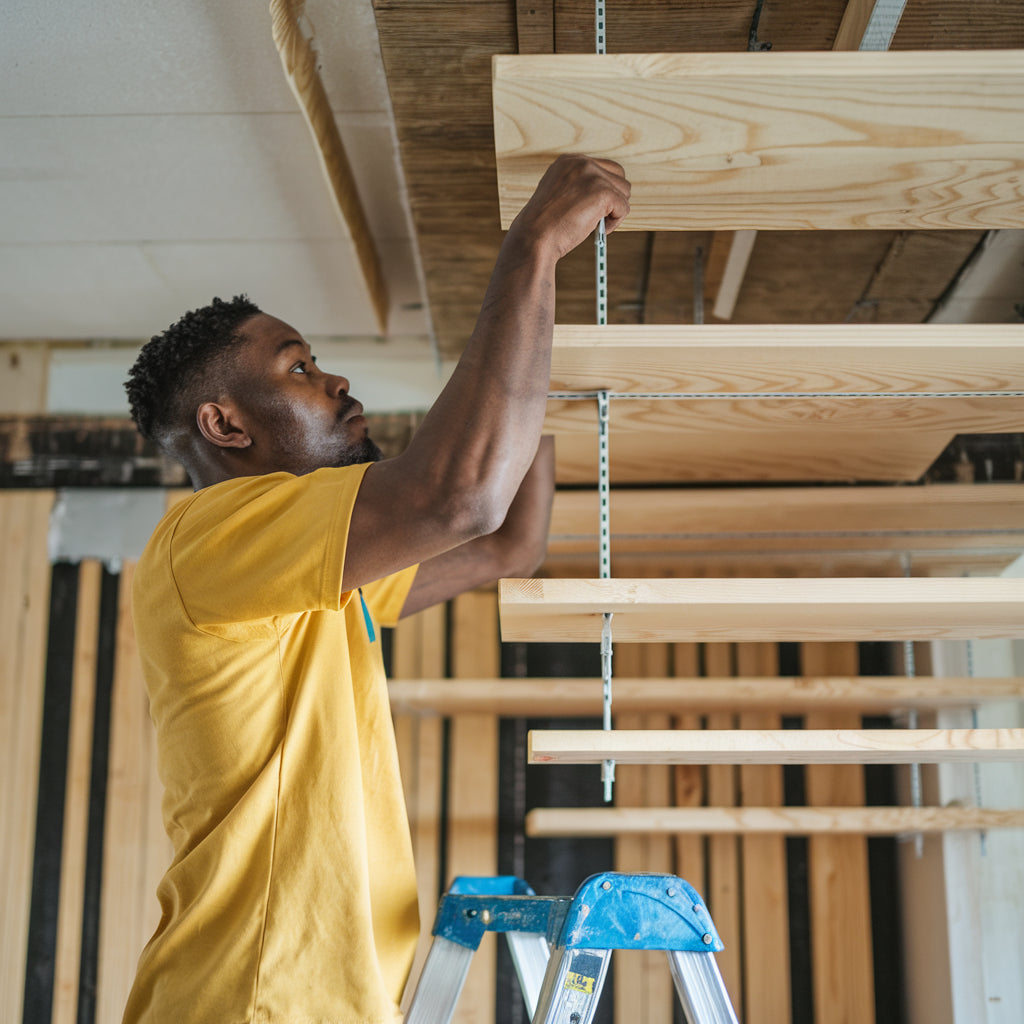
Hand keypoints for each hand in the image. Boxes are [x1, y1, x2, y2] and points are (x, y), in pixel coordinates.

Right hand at [507, 154, 630, 263]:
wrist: (535, 238)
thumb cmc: (543, 226)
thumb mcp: (558, 195)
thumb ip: (577, 187)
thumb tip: (600, 194)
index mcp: (568, 161)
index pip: (603, 168)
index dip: (603, 190)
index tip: (592, 206)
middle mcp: (581, 163)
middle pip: (619, 177)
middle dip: (613, 198)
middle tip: (598, 216)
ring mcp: (593, 176)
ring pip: (624, 192)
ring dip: (614, 211)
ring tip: (594, 224)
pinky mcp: (602, 192)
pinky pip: (624, 208)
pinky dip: (615, 223)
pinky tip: (597, 229)